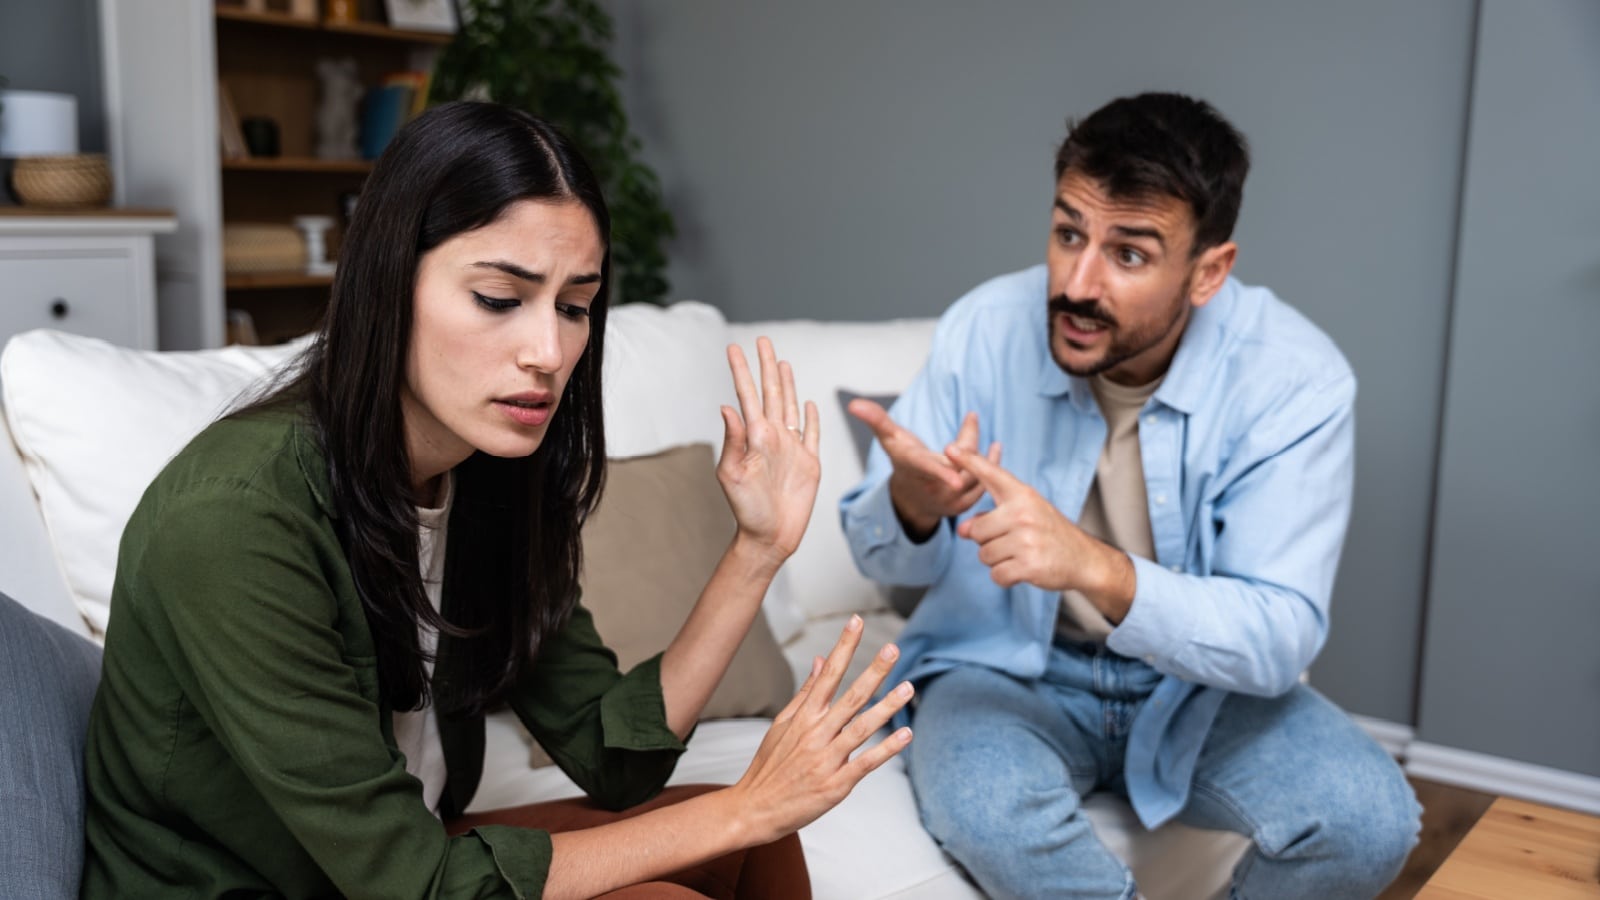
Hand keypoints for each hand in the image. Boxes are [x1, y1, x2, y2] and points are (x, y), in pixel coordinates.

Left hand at [718, 337, 820, 565]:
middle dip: (766, 366)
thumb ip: (732, 441)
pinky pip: (812, 433)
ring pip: (791, 406)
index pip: (747, 395)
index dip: (741, 371)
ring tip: (782, 362)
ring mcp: (792, 449)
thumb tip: (727, 407)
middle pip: (772, 393)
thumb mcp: (733, 475)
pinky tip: (809, 403)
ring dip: (787, 384)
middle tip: (763, 340)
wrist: (769, 537)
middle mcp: (773, 437)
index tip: (733, 347)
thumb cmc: (747, 510)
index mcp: (754, 437)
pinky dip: (812, 417)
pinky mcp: (809, 463)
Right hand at [726, 615, 912, 844]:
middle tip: (893, 648)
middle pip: (851, 697)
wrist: (754, 807)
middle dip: (874, 671)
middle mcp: (816, 734)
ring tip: (908, 687)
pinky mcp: (836, 785)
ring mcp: (827, 759)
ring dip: (888, 707)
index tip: (856, 621)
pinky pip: (866, 763)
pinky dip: (887, 749)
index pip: (828, 674)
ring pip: (863, 727)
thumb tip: (822, 660)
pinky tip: (906, 734)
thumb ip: (806, 692)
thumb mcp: (782, 723)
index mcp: (804, 717)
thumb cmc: (770, 765)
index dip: (844, 646)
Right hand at [846, 400, 998, 539]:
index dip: (940, 472)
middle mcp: (932, 489)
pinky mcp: (964, 506)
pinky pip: (984, 485)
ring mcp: (949, 501)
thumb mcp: (890, 439)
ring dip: (982, 452)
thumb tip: (854, 403)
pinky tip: (995, 448)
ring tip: (980, 431)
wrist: (912, 498)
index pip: (927, 470)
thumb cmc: (903, 460)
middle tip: (971, 419)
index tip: (954, 479)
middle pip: (960, 463)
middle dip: (969, 440)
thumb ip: (876, 419)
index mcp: (914, 470)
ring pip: (975, 474)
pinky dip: (991, 465)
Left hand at [947, 445, 1135, 619]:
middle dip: (987, 542)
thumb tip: (962, 530)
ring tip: (1020, 554)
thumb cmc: (1049, 533)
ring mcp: (1026, 539)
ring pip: (984, 555)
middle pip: (976, 531)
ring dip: (997, 560)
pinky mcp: (1029, 565)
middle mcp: (1023, 513)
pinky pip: (996, 575)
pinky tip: (1022, 570)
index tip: (949, 448)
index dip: (969, 461)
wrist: (1085, 559)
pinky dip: (1005, 577)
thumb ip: (991, 517)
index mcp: (1022, 495)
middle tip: (1013, 542)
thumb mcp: (1025, 514)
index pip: (992, 474)